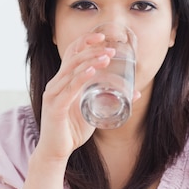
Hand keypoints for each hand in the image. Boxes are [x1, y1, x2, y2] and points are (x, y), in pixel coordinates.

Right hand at [36, 31, 115, 160]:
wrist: (55, 152)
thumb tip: (134, 93)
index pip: (71, 54)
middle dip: (92, 49)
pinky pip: (69, 89)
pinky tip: (92, 72)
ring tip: (106, 57)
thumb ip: (108, 100)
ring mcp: (53, 94)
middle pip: (72, 57)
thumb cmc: (72, 131)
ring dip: (90, 61)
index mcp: (62, 81)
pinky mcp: (55, 107)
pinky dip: (80, 78)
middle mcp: (55, 84)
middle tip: (111, 48)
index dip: (85, 42)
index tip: (103, 36)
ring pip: (71, 70)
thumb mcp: (93, 111)